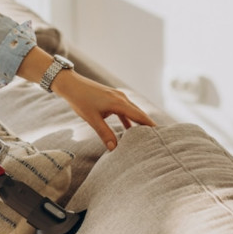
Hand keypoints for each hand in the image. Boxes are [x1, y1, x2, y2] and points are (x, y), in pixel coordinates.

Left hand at [17, 46, 155, 150]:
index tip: (162, 135)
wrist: (71, 84)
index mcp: (119, 103)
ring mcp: (117, 97)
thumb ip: (104, 133)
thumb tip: (114, 148)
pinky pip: (125, 110)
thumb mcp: (92, 119)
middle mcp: (122, 98)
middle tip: (158, 139)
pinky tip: (129, 130)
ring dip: (138, 123)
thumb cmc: (80, 100)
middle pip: (139, 114)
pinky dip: (129, 119)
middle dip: (148, 126)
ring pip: (132, 112)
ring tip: (145, 136)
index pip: (140, 117)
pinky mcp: (112, 98)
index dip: (151, 126)